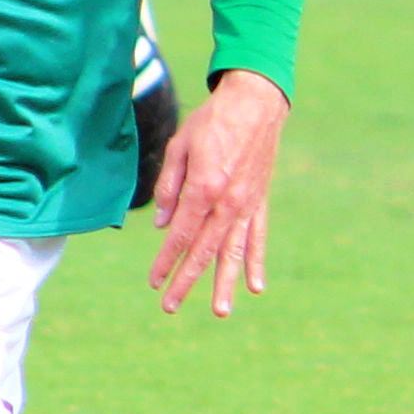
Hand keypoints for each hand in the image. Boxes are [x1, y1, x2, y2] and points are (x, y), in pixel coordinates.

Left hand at [147, 70, 289, 317]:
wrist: (255, 103)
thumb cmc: (212, 121)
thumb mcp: (180, 146)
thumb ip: (168, 186)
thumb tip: (161, 225)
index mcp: (203, 188)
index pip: (179, 235)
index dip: (164, 261)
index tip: (153, 282)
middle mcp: (226, 203)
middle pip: (203, 251)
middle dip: (186, 281)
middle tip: (170, 307)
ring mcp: (246, 205)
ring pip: (234, 252)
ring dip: (225, 284)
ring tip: (220, 311)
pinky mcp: (260, 202)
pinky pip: (258, 238)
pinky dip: (257, 263)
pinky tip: (256, 287)